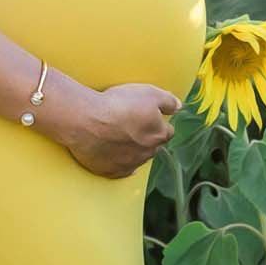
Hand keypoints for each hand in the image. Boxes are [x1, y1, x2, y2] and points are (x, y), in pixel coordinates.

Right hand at [59, 81, 182, 178]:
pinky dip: (121, 163)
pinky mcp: (111, 171)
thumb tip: (179, 107)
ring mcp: (129, 164)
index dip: (160, 122)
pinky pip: (121, 170)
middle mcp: (147, 154)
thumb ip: (168, 101)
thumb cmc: (118, 105)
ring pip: (138, 158)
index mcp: (159, 135)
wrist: (87, 121)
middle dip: (147, 138)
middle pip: (153, 146)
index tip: (150, 116)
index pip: (168, 131)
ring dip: (134, 150)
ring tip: (121, 136)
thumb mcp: (149, 93)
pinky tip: (116, 155)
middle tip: (134, 124)